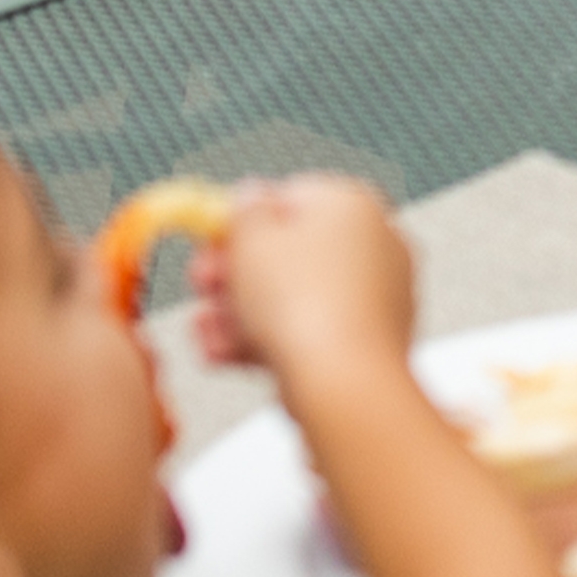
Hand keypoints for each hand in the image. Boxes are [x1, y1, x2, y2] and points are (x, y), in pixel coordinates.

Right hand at [194, 176, 414, 391]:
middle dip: (235, 272)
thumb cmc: (304, 306)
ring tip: (205, 327)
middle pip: (289, 251)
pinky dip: (265, 339)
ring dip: (239, 312)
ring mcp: (374, 294)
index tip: (210, 241)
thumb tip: (252, 193)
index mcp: (352, 205)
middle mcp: (374, 243)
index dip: (242, 220)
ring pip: (293, 297)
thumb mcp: (253, 241)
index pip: (290, 197)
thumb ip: (246, 210)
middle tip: (203, 285)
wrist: (344, 383)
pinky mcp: (365, 340)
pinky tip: (223, 353)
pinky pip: (308, 331)